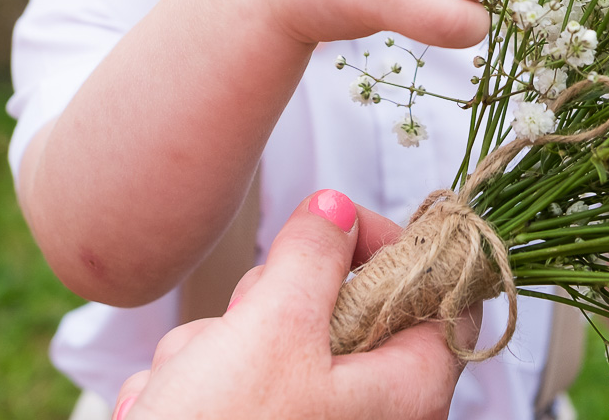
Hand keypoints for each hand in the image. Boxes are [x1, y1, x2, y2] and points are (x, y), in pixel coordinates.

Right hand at [113, 190, 476, 419]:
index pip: (436, 290)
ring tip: (195, 385)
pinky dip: (195, 385)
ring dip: (216, 349)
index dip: (389, 243)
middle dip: (271, 303)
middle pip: (337, 310)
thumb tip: (334, 210)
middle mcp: (370, 415)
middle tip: (248, 322)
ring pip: (269, 343)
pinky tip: (171, 407)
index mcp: (408, 390)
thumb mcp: (271, 329)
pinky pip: (231, 384)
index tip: (335, 222)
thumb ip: (311, 257)